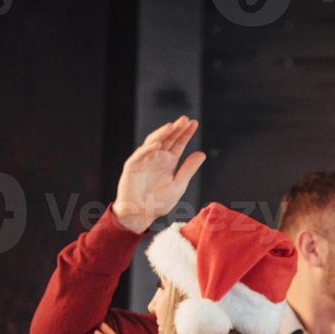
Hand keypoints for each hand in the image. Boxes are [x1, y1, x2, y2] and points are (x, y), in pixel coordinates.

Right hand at [111, 116, 205, 234]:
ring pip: (153, 143)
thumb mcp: (178, 184)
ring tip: (172, 126)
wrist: (142, 214)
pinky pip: (140, 156)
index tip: (194, 123)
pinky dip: (148, 149)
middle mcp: (156, 158)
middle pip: (167, 140)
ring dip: (162, 134)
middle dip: (175, 129)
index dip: (185, 133)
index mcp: (168, 161)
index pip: (178, 144)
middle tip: (185, 119)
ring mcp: (144, 161)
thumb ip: (189, 169)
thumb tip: (202, 153)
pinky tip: (158, 143)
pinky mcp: (132, 167)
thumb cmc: (158, 201)